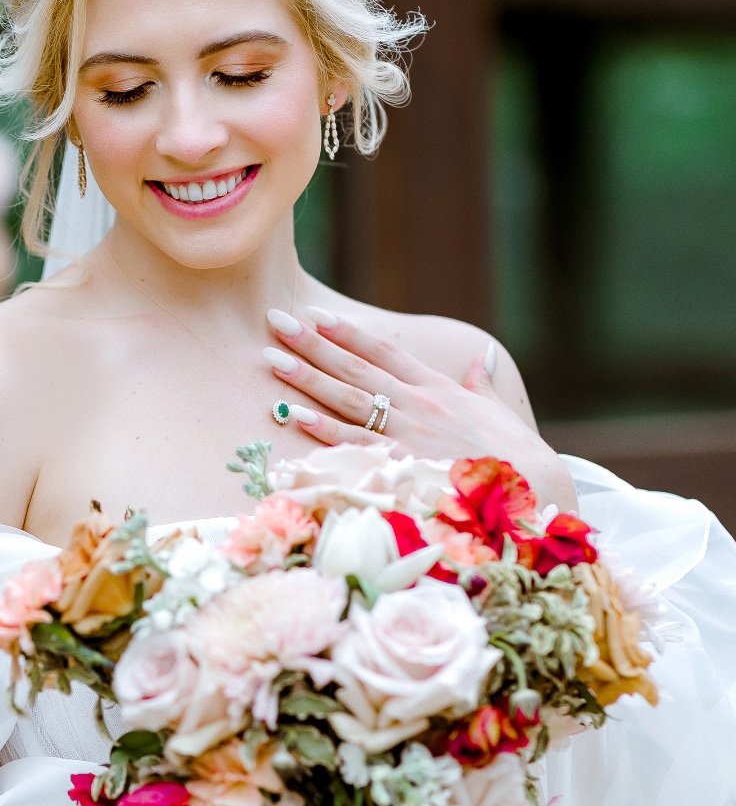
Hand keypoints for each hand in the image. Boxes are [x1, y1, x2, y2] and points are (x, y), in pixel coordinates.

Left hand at [264, 307, 575, 510]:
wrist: (533, 489)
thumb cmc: (517, 456)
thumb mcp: (498, 413)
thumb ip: (481, 386)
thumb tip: (481, 360)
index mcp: (437, 390)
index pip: (384, 352)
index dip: (349, 333)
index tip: (318, 316)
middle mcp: (417, 405)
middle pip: (355, 368)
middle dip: (312, 344)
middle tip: (276, 321)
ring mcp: (406, 433)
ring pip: (347, 398)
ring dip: (306, 378)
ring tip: (271, 359)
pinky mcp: (401, 464)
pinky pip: (354, 443)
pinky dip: (323, 428)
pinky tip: (295, 414)